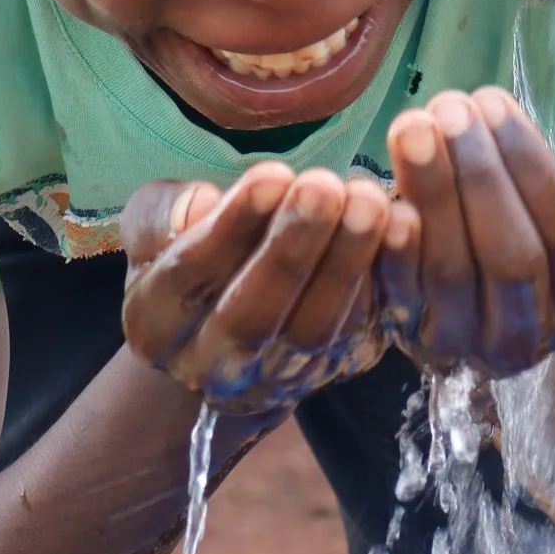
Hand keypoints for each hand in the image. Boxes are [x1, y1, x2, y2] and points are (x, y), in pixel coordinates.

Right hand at [119, 164, 400, 415]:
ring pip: (312, 329)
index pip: (188, 278)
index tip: (271, 175)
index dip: (230, 227)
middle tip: (326, 187)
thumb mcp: (158, 228)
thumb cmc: (192, 256)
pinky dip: (379, 284)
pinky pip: (359, 333)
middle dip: (292, 248)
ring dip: (345, 264)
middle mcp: (210, 365)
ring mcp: (274, 378)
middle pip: (251, 315)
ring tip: (369, 201)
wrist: (225, 335)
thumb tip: (199, 205)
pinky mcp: (330, 370)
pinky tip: (399, 230)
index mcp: (155, 325)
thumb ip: (162, 213)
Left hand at [376, 88, 554, 378]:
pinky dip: (397, 248)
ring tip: (416, 125)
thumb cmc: (528, 239)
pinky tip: (387, 199)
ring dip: (434, 191)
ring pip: (453, 268)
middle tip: (454, 108)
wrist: (468, 309)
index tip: (496, 104)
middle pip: (513, 256)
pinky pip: (402, 292)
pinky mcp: (409, 335)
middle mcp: (528, 336)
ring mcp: (466, 340)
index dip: (534, 167)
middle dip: (482, 175)